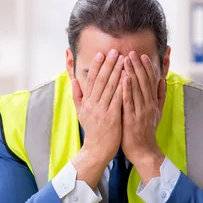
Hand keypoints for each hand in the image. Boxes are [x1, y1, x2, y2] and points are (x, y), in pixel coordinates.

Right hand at [71, 49, 123, 188]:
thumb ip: (77, 96)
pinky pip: (118, 99)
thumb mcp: (80, 113)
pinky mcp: (111, 118)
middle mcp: (93, 104)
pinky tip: (129, 77)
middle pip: (101, 80)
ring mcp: (102, 111)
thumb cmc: (92, 131)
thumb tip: (74, 81)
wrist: (96, 151)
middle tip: (115, 51)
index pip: (91, 80)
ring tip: (123, 59)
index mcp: (87, 102)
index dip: (97, 66)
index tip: (102, 53)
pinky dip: (123, 87)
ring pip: (110, 87)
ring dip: (117, 72)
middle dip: (108, 64)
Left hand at [122, 52, 165, 183]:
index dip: (146, 68)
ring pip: (136, 89)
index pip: (150, 81)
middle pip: (143, 82)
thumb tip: (162, 81)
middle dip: (137, 66)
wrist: (144, 151)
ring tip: (126, 59)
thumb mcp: (157, 113)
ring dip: (131, 73)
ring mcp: (140, 111)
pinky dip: (127, 89)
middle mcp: (147, 105)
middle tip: (131, 52)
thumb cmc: (146, 132)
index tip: (141, 55)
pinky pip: (129, 101)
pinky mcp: (132, 119)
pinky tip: (123, 78)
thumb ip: (159, 96)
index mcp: (152, 103)